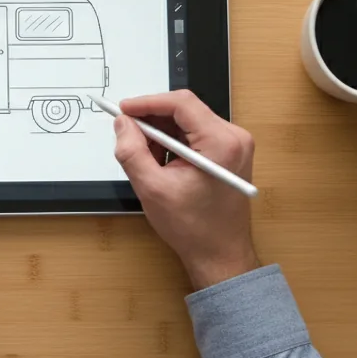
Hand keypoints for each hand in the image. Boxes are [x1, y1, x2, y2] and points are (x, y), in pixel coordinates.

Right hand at [112, 90, 258, 290]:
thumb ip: (132, 151)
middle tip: (128, 136)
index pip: (181, 104)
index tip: (123, 109)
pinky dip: (173, 145)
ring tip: (147, 160)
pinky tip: (162, 165)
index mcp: (221, 143)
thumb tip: (122, 124)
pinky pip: (195, 136)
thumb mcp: (152, 188)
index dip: (147, 103)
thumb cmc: (194, 228)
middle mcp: (234, 138)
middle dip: (152, 122)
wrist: (220, 255)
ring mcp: (234, 145)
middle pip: (184, 111)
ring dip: (162, 135)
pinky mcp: (229, 153)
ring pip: (187, 123)